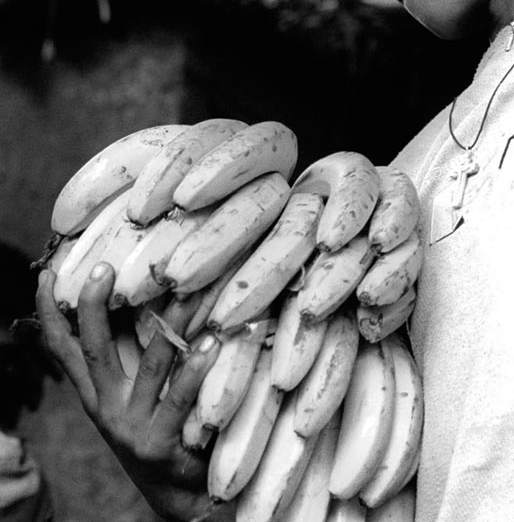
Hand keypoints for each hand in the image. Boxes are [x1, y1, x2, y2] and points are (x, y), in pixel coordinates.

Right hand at [36, 264, 225, 521]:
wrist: (183, 495)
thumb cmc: (167, 432)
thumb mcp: (141, 395)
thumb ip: (138, 356)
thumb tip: (153, 299)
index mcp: (98, 394)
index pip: (64, 348)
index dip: (53, 312)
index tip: (50, 273)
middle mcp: (108, 408)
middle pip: (94, 350)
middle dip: (95, 308)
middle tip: (104, 269)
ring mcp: (132, 427)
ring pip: (148, 367)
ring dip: (170, 326)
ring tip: (186, 292)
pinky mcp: (160, 444)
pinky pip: (179, 399)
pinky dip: (196, 369)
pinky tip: (212, 343)